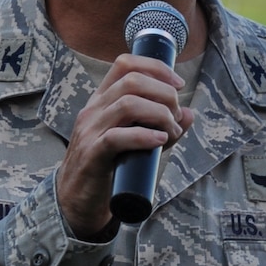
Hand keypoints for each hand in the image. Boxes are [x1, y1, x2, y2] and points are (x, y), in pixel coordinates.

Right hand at [56, 54, 192, 239]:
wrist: (77, 200)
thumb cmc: (108, 168)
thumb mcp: (136, 141)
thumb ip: (161, 126)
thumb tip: (188, 113)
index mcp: (102, 100)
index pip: (125, 64)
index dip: (156, 68)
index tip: (178, 85)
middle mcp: (94, 110)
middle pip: (132, 81)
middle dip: (164, 94)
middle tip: (176, 116)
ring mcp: (90, 131)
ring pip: (127, 105)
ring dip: (159, 115)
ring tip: (171, 132)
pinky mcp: (92, 155)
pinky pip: (117, 137)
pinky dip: (144, 136)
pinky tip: (160, 141)